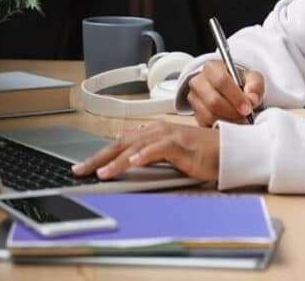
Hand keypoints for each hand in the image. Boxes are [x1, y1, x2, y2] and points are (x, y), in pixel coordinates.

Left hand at [72, 122, 219, 181]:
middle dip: (98, 158)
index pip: (119, 144)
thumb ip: (147, 149)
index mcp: (151, 132)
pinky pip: (158, 150)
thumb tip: (126, 150)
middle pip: (121, 145)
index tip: (83, 167)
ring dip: (116, 161)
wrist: (224, 150)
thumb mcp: (167, 151)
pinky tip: (132, 163)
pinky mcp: (179, 145)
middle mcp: (156, 131)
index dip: (99, 155)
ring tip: (101, 172)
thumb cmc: (199, 152)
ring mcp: (167, 137)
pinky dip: (144, 156)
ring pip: (135, 148)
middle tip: (80, 170)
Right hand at [187, 60, 264, 126]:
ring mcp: (194, 99)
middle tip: (245, 115)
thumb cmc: (240, 82)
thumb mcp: (252, 78)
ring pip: (209, 115)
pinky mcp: (195, 114)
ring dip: (228, 120)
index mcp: (211, 68)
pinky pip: (207, 125)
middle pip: (213, 101)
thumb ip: (255, 86)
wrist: (230, 89)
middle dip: (232, 111)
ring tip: (240, 118)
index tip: (248, 107)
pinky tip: (231, 121)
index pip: (221, 81)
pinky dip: (221, 126)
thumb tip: (252, 99)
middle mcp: (198, 82)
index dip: (236, 97)